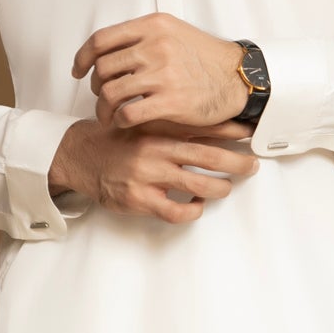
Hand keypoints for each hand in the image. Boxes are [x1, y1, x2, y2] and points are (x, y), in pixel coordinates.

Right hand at [48, 119, 256, 225]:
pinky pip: (176, 212)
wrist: (80, 155)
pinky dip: (193, 211)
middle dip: (237, 161)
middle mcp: (156, 148)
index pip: (203, 126)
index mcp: (159, 126)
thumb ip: (175, 122)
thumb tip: (217, 122)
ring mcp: (148, 175)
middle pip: (209, 156)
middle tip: (253, 164)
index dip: (231, 129)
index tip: (251, 132)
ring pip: (199, 186)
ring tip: (227, 187)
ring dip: (221, 188)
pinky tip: (196, 207)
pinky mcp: (139, 199)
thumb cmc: (119, 140)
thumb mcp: (145, 120)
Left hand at [73, 12, 246, 130]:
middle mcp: (155, 46)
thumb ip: (142, 37)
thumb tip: (109, 50)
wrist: (237, 78)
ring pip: (110, 92)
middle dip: (95, 86)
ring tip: (108, 115)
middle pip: (103, 68)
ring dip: (103, 108)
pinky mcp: (170, 101)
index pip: (102, 40)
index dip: (83, 57)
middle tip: (100, 96)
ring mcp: (162, 74)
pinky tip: (122, 123)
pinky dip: (118, 121)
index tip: (79, 70)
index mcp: (153, 27)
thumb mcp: (174, 32)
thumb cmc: (205, 59)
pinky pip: (127, 113)